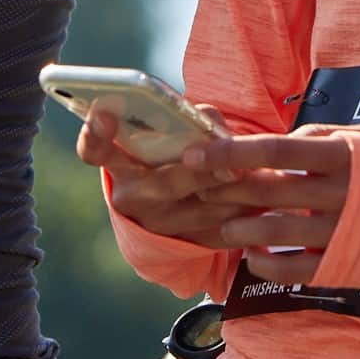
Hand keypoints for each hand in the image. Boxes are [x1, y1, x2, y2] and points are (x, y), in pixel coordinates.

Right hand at [76, 108, 246, 248]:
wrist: (170, 206)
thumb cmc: (168, 153)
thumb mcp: (167, 132)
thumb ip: (188, 118)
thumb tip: (212, 125)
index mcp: (119, 165)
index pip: (94, 150)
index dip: (95, 133)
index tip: (105, 114)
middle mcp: (133, 197)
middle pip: (166, 183)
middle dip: (203, 172)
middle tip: (233, 164)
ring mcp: (159, 226)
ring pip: (202, 211)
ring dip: (236, 193)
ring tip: (262, 175)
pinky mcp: (188, 244)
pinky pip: (222, 233)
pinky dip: (246, 216)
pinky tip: (265, 201)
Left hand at [185, 129, 356, 284]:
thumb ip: (320, 137)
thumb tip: (276, 144)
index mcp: (344, 156)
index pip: (276, 151)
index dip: (231, 152)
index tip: (194, 153)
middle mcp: (342, 194)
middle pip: (268, 191)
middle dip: (226, 190)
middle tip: (201, 189)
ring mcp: (341, 233)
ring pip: (273, 232)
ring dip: (239, 229)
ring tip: (225, 226)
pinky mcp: (341, 264)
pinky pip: (292, 270)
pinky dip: (264, 265)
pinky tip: (252, 257)